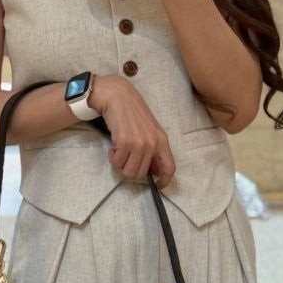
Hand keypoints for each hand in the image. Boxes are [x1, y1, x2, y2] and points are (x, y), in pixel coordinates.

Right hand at [90, 74, 174, 188]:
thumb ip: (153, 149)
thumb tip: (153, 171)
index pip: (169, 167)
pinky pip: (117, 162)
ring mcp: (139, 143)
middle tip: (125, 160)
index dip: (164, 180)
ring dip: (120, 165)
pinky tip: (113, 148)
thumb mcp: (149, 130)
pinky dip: (112, 158)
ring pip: (128, 171)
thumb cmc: (132, 113)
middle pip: (141, 174)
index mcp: (162, 140)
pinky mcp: (125, 142)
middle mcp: (152, 143)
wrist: (118, 96)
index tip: (158, 186)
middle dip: (130, 171)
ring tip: (119, 152)